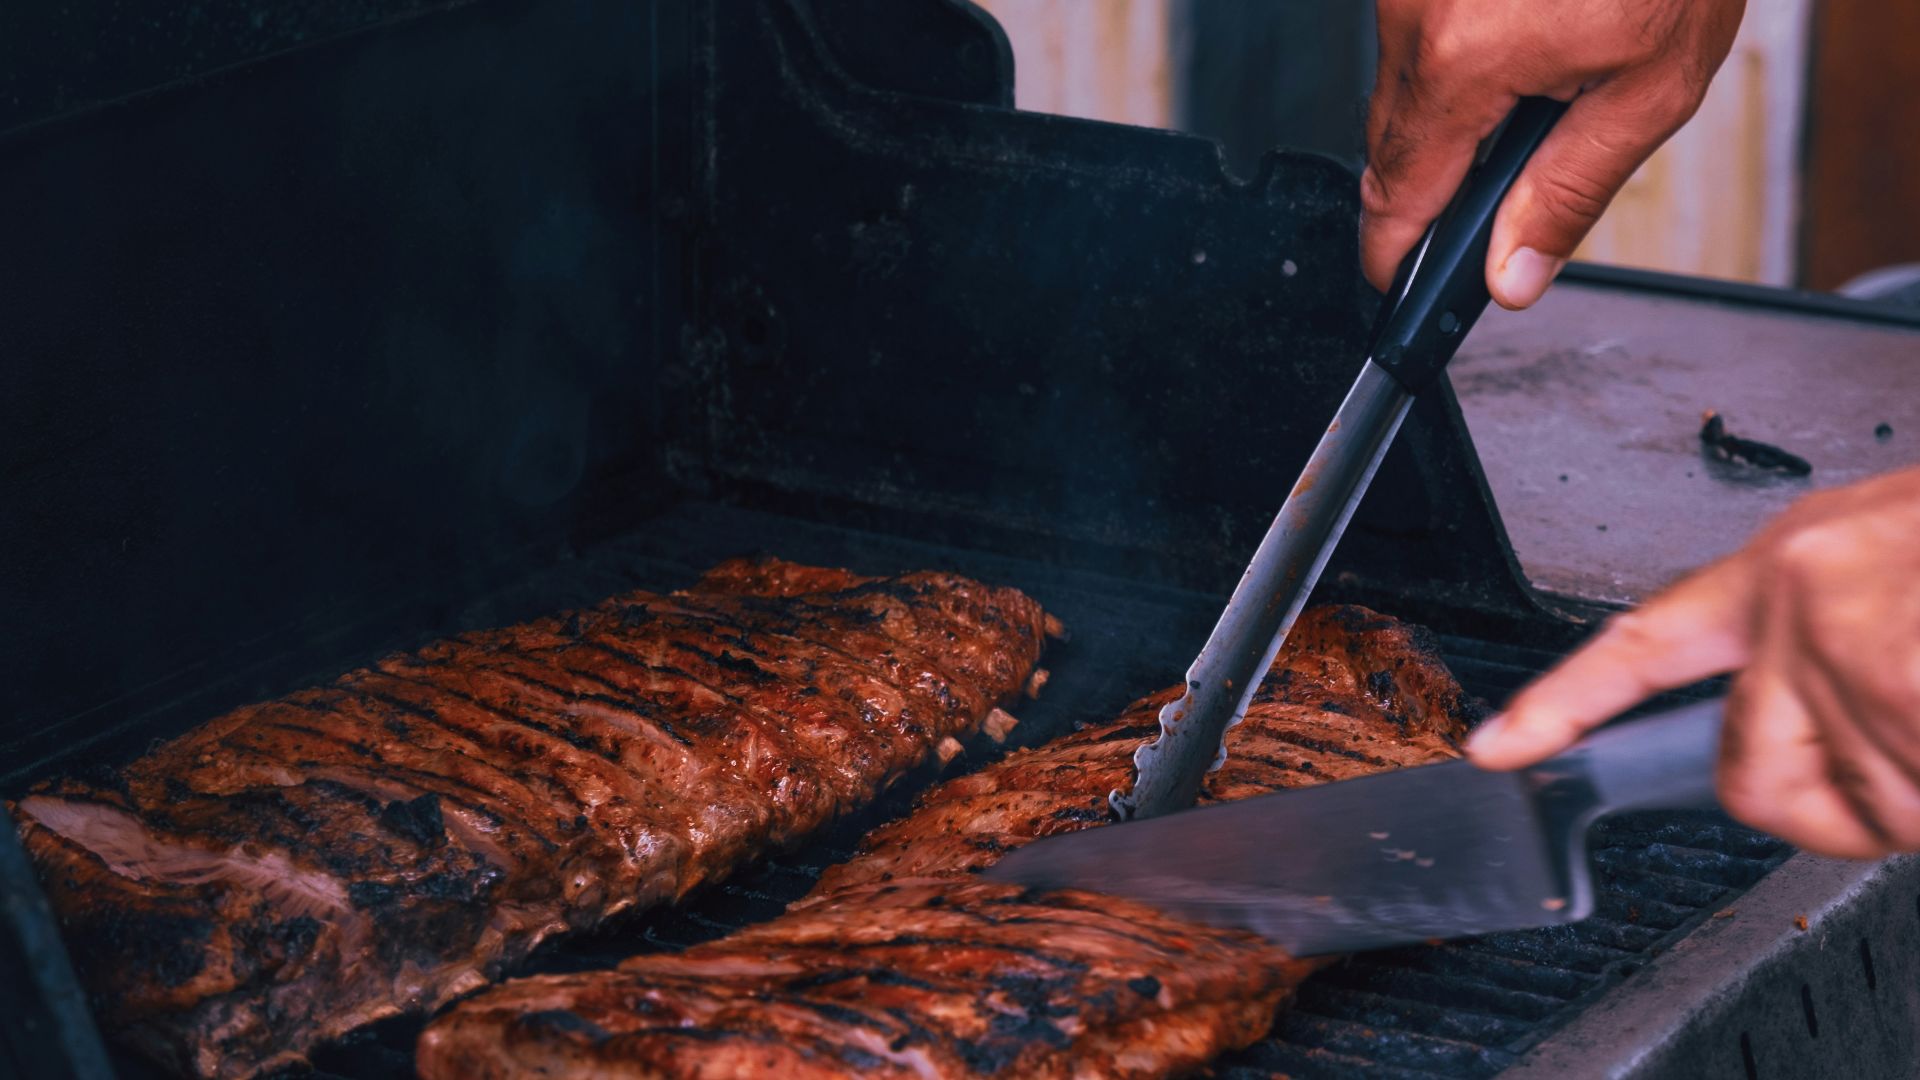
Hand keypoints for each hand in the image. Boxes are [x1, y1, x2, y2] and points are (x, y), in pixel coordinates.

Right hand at [1361, 0, 1743, 308]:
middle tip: (1499, 193)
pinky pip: (1416, 34)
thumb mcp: (1651, 87)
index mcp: (1464, 65)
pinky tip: (1523, 32)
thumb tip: (1513, 273)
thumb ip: (1569, 192)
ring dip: (1451, 108)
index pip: (1399, 196)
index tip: (1396, 282)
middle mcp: (1415, 18)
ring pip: (1401, 87)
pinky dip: (1457, 53)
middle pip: (1390, 145)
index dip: (1395, 253)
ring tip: (1540, 78)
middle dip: (1437, 178)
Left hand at [1468, 467, 1919, 858]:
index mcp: (1791, 563)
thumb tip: (1817, 736)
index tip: (1501, 748)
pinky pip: (1908, 800)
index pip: (1643, 642)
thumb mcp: (1895, 562)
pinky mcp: (1903, 683)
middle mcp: (1802, 600)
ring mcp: (1854, 646)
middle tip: (1905, 763)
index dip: (1564, 704)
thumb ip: (1833, 643)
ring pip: (1868, 809)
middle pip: (1749, 776)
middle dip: (1830, 807)